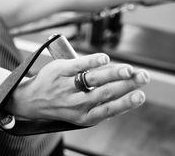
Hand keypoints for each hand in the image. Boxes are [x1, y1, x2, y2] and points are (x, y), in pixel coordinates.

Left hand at [6, 53, 149, 125]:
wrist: (30, 100)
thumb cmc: (64, 103)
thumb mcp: (81, 111)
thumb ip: (103, 102)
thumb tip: (132, 86)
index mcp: (85, 116)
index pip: (109, 110)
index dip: (126, 103)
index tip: (141, 95)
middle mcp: (76, 104)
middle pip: (105, 93)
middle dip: (127, 85)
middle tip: (143, 77)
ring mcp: (67, 87)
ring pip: (94, 80)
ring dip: (114, 74)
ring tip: (130, 70)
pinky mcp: (60, 71)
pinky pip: (78, 65)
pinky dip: (92, 62)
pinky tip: (105, 59)